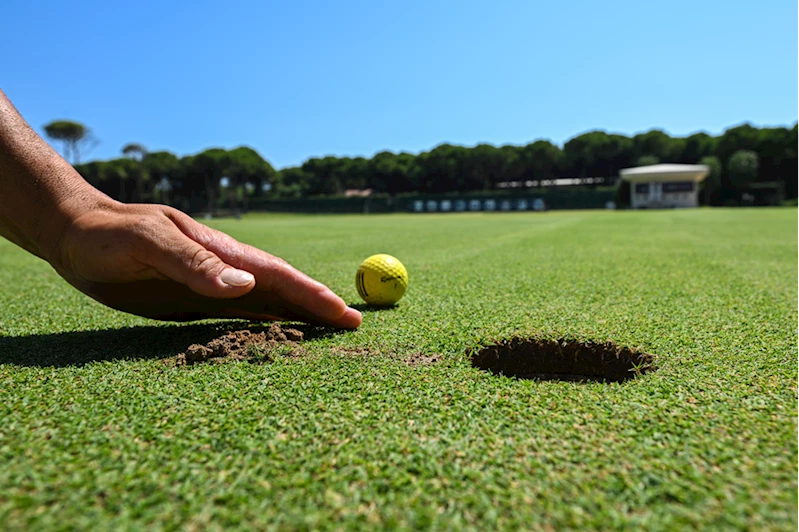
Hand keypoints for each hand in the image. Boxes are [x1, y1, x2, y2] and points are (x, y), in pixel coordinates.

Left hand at [48, 201, 362, 327]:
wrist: (73, 233)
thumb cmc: (106, 235)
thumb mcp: (146, 244)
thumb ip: (194, 263)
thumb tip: (246, 286)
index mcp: (219, 252)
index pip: (278, 275)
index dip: (314, 295)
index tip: (347, 313)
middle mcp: (223, 269)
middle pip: (282, 290)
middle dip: (320, 306)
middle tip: (356, 325)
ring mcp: (211, 285)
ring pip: (267, 302)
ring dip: (299, 315)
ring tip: (329, 329)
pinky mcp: (194, 301)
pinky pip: (241, 314)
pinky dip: (268, 322)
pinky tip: (279, 330)